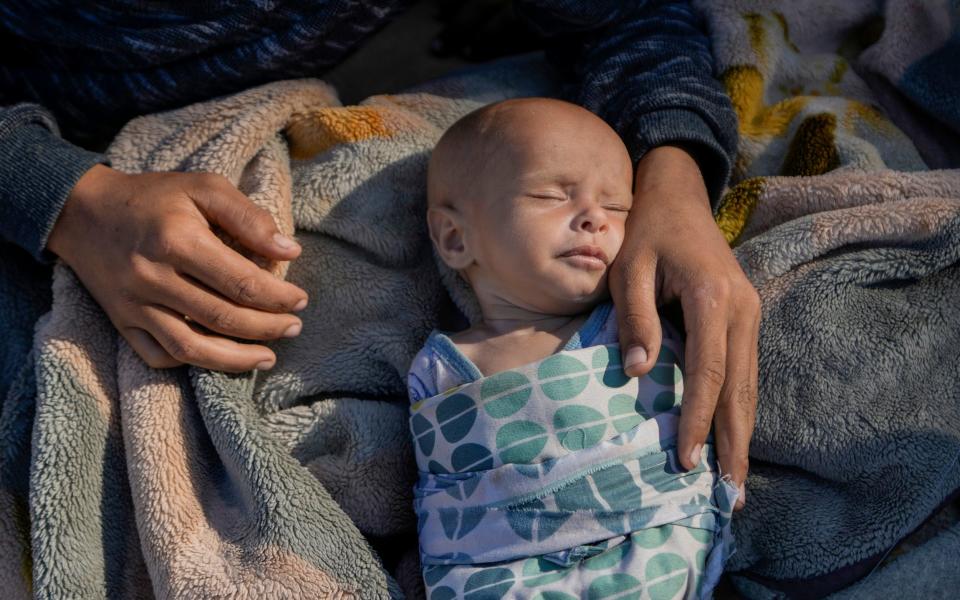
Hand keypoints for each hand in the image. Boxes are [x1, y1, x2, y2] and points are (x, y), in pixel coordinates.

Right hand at [47, 165, 308, 372]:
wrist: (84, 211)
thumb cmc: (155, 197)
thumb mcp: (204, 187)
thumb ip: (249, 218)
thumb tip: (290, 252)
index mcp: (178, 240)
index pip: (241, 283)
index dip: (278, 297)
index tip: (301, 300)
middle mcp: (153, 277)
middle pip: (223, 318)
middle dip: (268, 328)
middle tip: (294, 327)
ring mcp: (134, 305)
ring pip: (191, 348)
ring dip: (236, 359)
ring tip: (269, 357)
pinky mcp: (121, 322)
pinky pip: (159, 356)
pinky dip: (192, 363)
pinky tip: (220, 356)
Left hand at [610, 146, 758, 510]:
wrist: (679, 195)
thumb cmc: (645, 231)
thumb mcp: (628, 268)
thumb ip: (633, 318)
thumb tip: (639, 375)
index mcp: (712, 297)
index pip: (709, 372)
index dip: (698, 418)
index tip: (687, 459)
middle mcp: (742, 309)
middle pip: (741, 388)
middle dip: (734, 442)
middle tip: (729, 494)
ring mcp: (750, 313)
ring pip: (750, 384)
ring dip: (743, 432)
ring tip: (736, 480)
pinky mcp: (745, 316)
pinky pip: (746, 371)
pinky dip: (741, 407)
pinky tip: (734, 435)